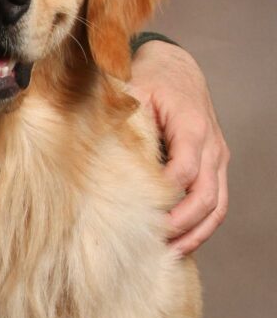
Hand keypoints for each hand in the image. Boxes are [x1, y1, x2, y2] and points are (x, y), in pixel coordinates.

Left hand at [129, 39, 229, 254]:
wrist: (175, 65)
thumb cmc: (150, 76)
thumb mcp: (133, 88)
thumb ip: (123, 116)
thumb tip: (99, 145)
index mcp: (191, 125)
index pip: (185, 170)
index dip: (167, 195)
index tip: (143, 213)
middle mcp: (211, 144)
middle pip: (206, 196)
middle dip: (183, 223)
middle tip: (156, 241)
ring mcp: (217, 156)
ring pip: (218, 204)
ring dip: (197, 231)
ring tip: (171, 252)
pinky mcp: (215, 163)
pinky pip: (217, 200)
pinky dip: (203, 223)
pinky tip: (182, 239)